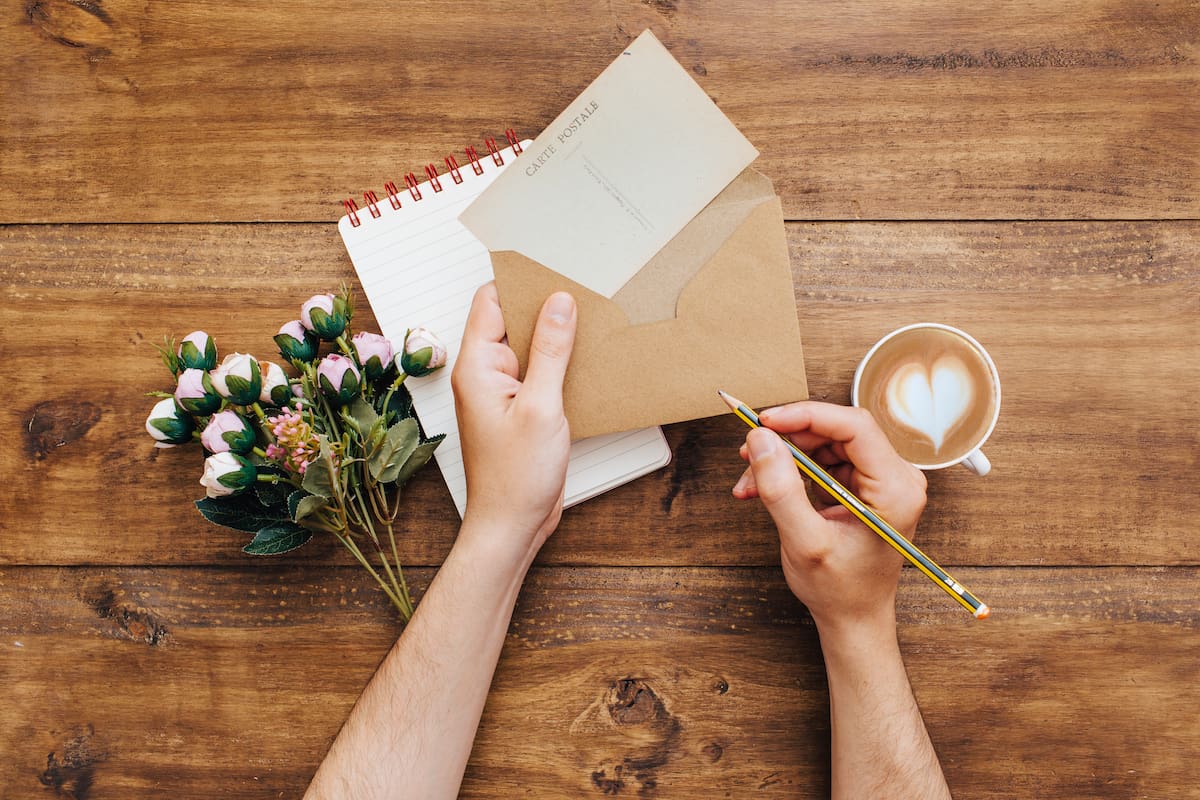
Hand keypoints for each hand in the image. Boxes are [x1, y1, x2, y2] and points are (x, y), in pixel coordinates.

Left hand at [452, 283, 576, 555]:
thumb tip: (558, 302)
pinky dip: (559, 366)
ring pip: (529, 348)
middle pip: (511, 322)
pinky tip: (585, 363)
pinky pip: (538, 374)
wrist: (512, 525)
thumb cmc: (516, 478)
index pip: (490, 302)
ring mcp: (502, 393)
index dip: (519, 281)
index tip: (550, 266)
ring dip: (555, 339)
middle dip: (543, 307)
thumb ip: (550, 351)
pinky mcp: (520, 410)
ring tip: (590, 322)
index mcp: (477, 367)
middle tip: (580, 290)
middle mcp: (484, 376)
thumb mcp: (541, 406)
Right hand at [732, 402, 926, 633]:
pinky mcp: (863, 485)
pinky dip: (791, 468)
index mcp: (896, 489)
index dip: (806, 415)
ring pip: (825, 442)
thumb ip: (781, 490)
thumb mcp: (804, 543)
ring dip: (784, 455)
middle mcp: (896, 478)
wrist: (854, 617)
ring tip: (751, 480)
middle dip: (788, 437)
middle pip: (837, 430)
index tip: (765, 422)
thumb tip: (760, 440)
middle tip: (749, 451)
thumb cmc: (839, 589)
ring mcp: (880, 480)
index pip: (854, 427)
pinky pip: (823, 459)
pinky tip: (763, 486)